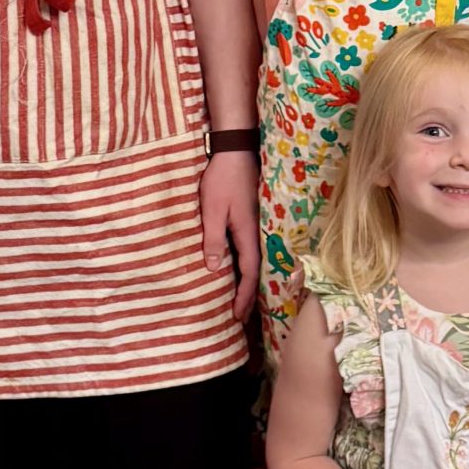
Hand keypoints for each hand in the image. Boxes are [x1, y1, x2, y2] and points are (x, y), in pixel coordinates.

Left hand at [200, 149, 259, 320]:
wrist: (236, 151)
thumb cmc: (222, 180)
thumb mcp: (212, 211)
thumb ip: (213, 239)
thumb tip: (213, 269)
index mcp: (248, 234)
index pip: (249, 273)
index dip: (243, 296)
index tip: (236, 315)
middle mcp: (256, 233)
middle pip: (256, 271)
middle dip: (248, 295)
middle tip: (239, 317)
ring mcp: (256, 226)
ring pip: (255, 261)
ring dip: (248, 282)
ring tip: (240, 300)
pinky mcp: (251, 219)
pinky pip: (250, 249)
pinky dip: (246, 266)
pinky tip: (238, 270)